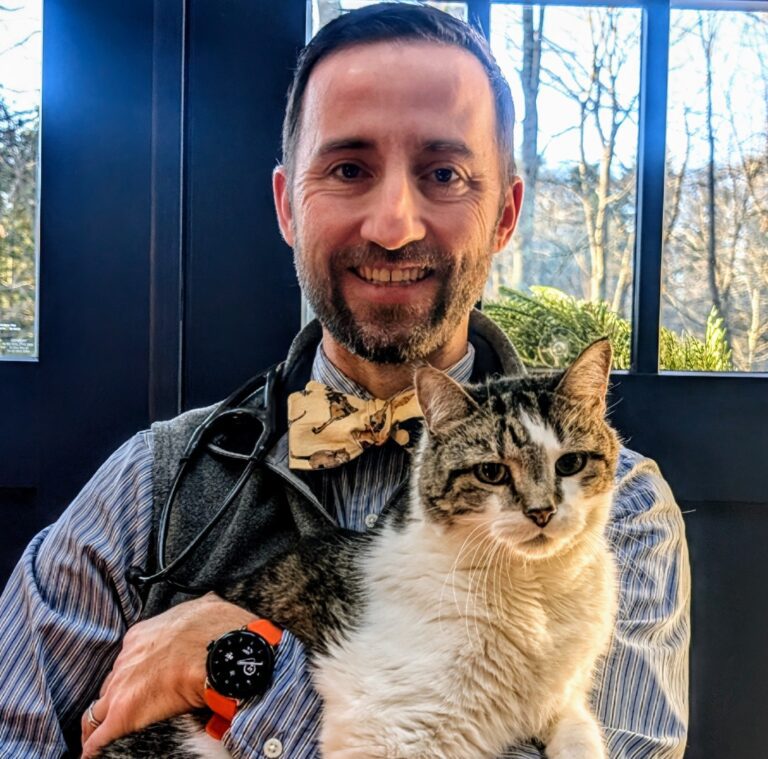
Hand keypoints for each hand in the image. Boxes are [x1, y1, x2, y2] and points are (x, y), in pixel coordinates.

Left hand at [80, 592, 251, 757]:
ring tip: (101, 739)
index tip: (143, 682)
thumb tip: (208, 606)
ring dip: (101, 725)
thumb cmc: (219, 630)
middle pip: (111, 684)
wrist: (219, 653)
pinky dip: (96, 748)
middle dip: (117, 697)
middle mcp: (126, 659)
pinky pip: (98, 738)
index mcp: (142, 635)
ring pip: (97, 712)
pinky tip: (95, 755)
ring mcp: (121, 687)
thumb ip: (196, 611)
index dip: (134, 674)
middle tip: (125, 711)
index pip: (128, 660)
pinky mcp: (123, 714)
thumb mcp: (204, 608)